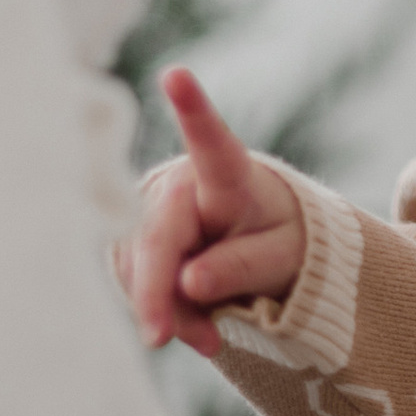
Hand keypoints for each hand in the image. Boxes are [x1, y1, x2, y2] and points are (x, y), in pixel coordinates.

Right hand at [120, 69, 304, 356]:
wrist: (258, 241)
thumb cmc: (278, 237)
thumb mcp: (285, 258)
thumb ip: (245, 267)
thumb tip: (191, 281)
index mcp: (230, 173)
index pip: (211, 141)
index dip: (193, 108)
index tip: (177, 75)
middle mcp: (181, 182)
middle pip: (156, 235)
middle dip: (156, 292)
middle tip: (160, 340)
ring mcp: (150, 208)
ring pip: (139, 268)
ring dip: (168, 311)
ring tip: (210, 338)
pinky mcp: (131, 236)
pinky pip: (134, 281)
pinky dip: (159, 311)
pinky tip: (187, 326)